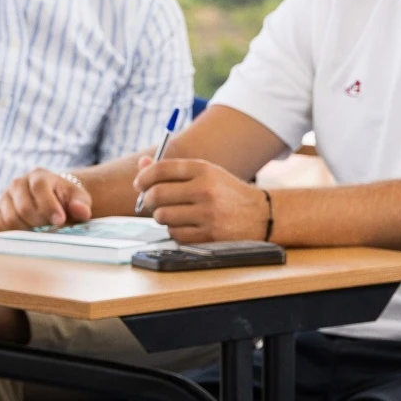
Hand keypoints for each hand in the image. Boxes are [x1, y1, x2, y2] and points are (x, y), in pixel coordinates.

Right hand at [0, 168, 93, 230]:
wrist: (52, 200)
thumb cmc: (66, 200)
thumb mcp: (78, 198)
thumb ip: (81, 204)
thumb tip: (82, 211)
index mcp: (38, 176)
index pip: (39, 188)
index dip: (49, 206)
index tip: (60, 221)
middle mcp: (18, 184)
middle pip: (24, 208)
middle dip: (40, 223)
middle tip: (51, 231)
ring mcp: (5, 198)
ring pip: (10, 219)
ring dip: (27, 231)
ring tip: (41, 233)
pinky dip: (12, 234)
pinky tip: (26, 236)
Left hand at [134, 157, 266, 241]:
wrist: (261, 215)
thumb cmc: (226, 192)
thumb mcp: (205, 173)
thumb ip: (173, 170)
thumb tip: (142, 164)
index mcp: (204, 169)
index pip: (161, 169)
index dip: (143, 176)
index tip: (139, 183)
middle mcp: (205, 190)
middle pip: (156, 194)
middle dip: (146, 199)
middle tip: (149, 201)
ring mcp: (207, 214)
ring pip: (163, 216)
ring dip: (161, 216)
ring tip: (170, 213)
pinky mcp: (209, 236)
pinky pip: (175, 234)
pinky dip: (174, 231)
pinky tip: (185, 225)